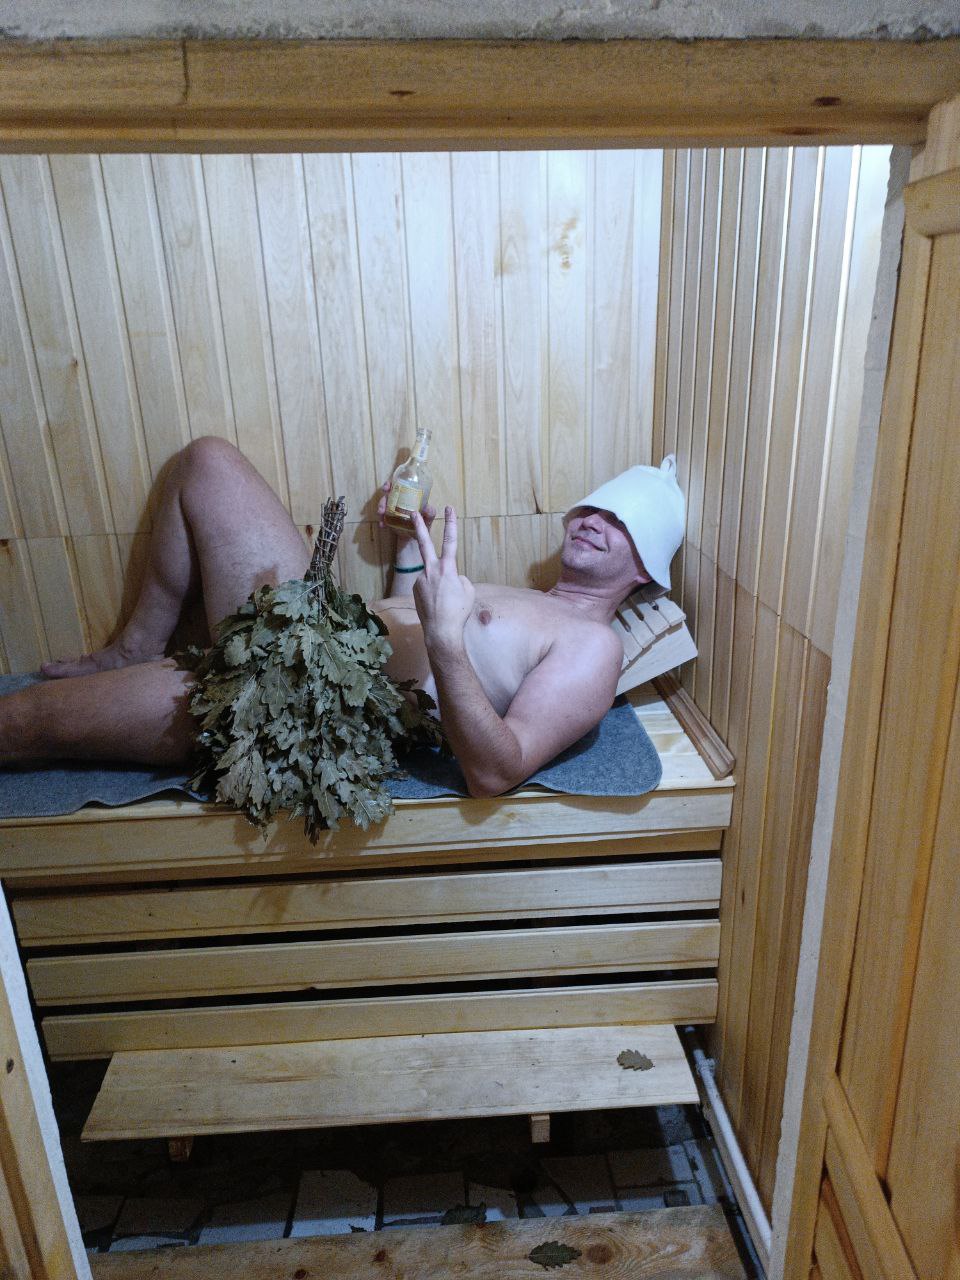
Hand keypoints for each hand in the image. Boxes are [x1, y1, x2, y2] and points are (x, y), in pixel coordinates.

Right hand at [377, 479, 435, 542]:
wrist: (419, 536)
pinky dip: (381, 521)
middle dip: (383, 500)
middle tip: (382, 507)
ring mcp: (393, 510)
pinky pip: (383, 518)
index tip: (386, 487)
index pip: (398, 485)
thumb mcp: (429, 517)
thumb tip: (427, 508)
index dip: (390, 484)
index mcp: (408, 496)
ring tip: (381, 515)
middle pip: (388, 496)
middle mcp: (399, 501)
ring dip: (380, 509)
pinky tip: (382, 525)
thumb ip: (430, 512)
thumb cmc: (425, 522)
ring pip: (383, 506)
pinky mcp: (390, 519)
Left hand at [411, 507, 475, 653]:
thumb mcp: (468, 590)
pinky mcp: (415, 589)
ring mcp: (420, 579)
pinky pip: (427, 586)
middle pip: (424, 543)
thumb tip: (451, 577)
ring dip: (439, 584)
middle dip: (420, 526)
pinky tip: (437, 605)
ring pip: (432, 575)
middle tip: (413, 512)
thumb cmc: (458, 611)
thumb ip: (459, 578)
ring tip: (444, 602)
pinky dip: (433, 593)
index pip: (450, 541)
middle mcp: (431, 570)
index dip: (451, 523)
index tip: (449, 508)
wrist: (441, 631)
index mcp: (447, 568)